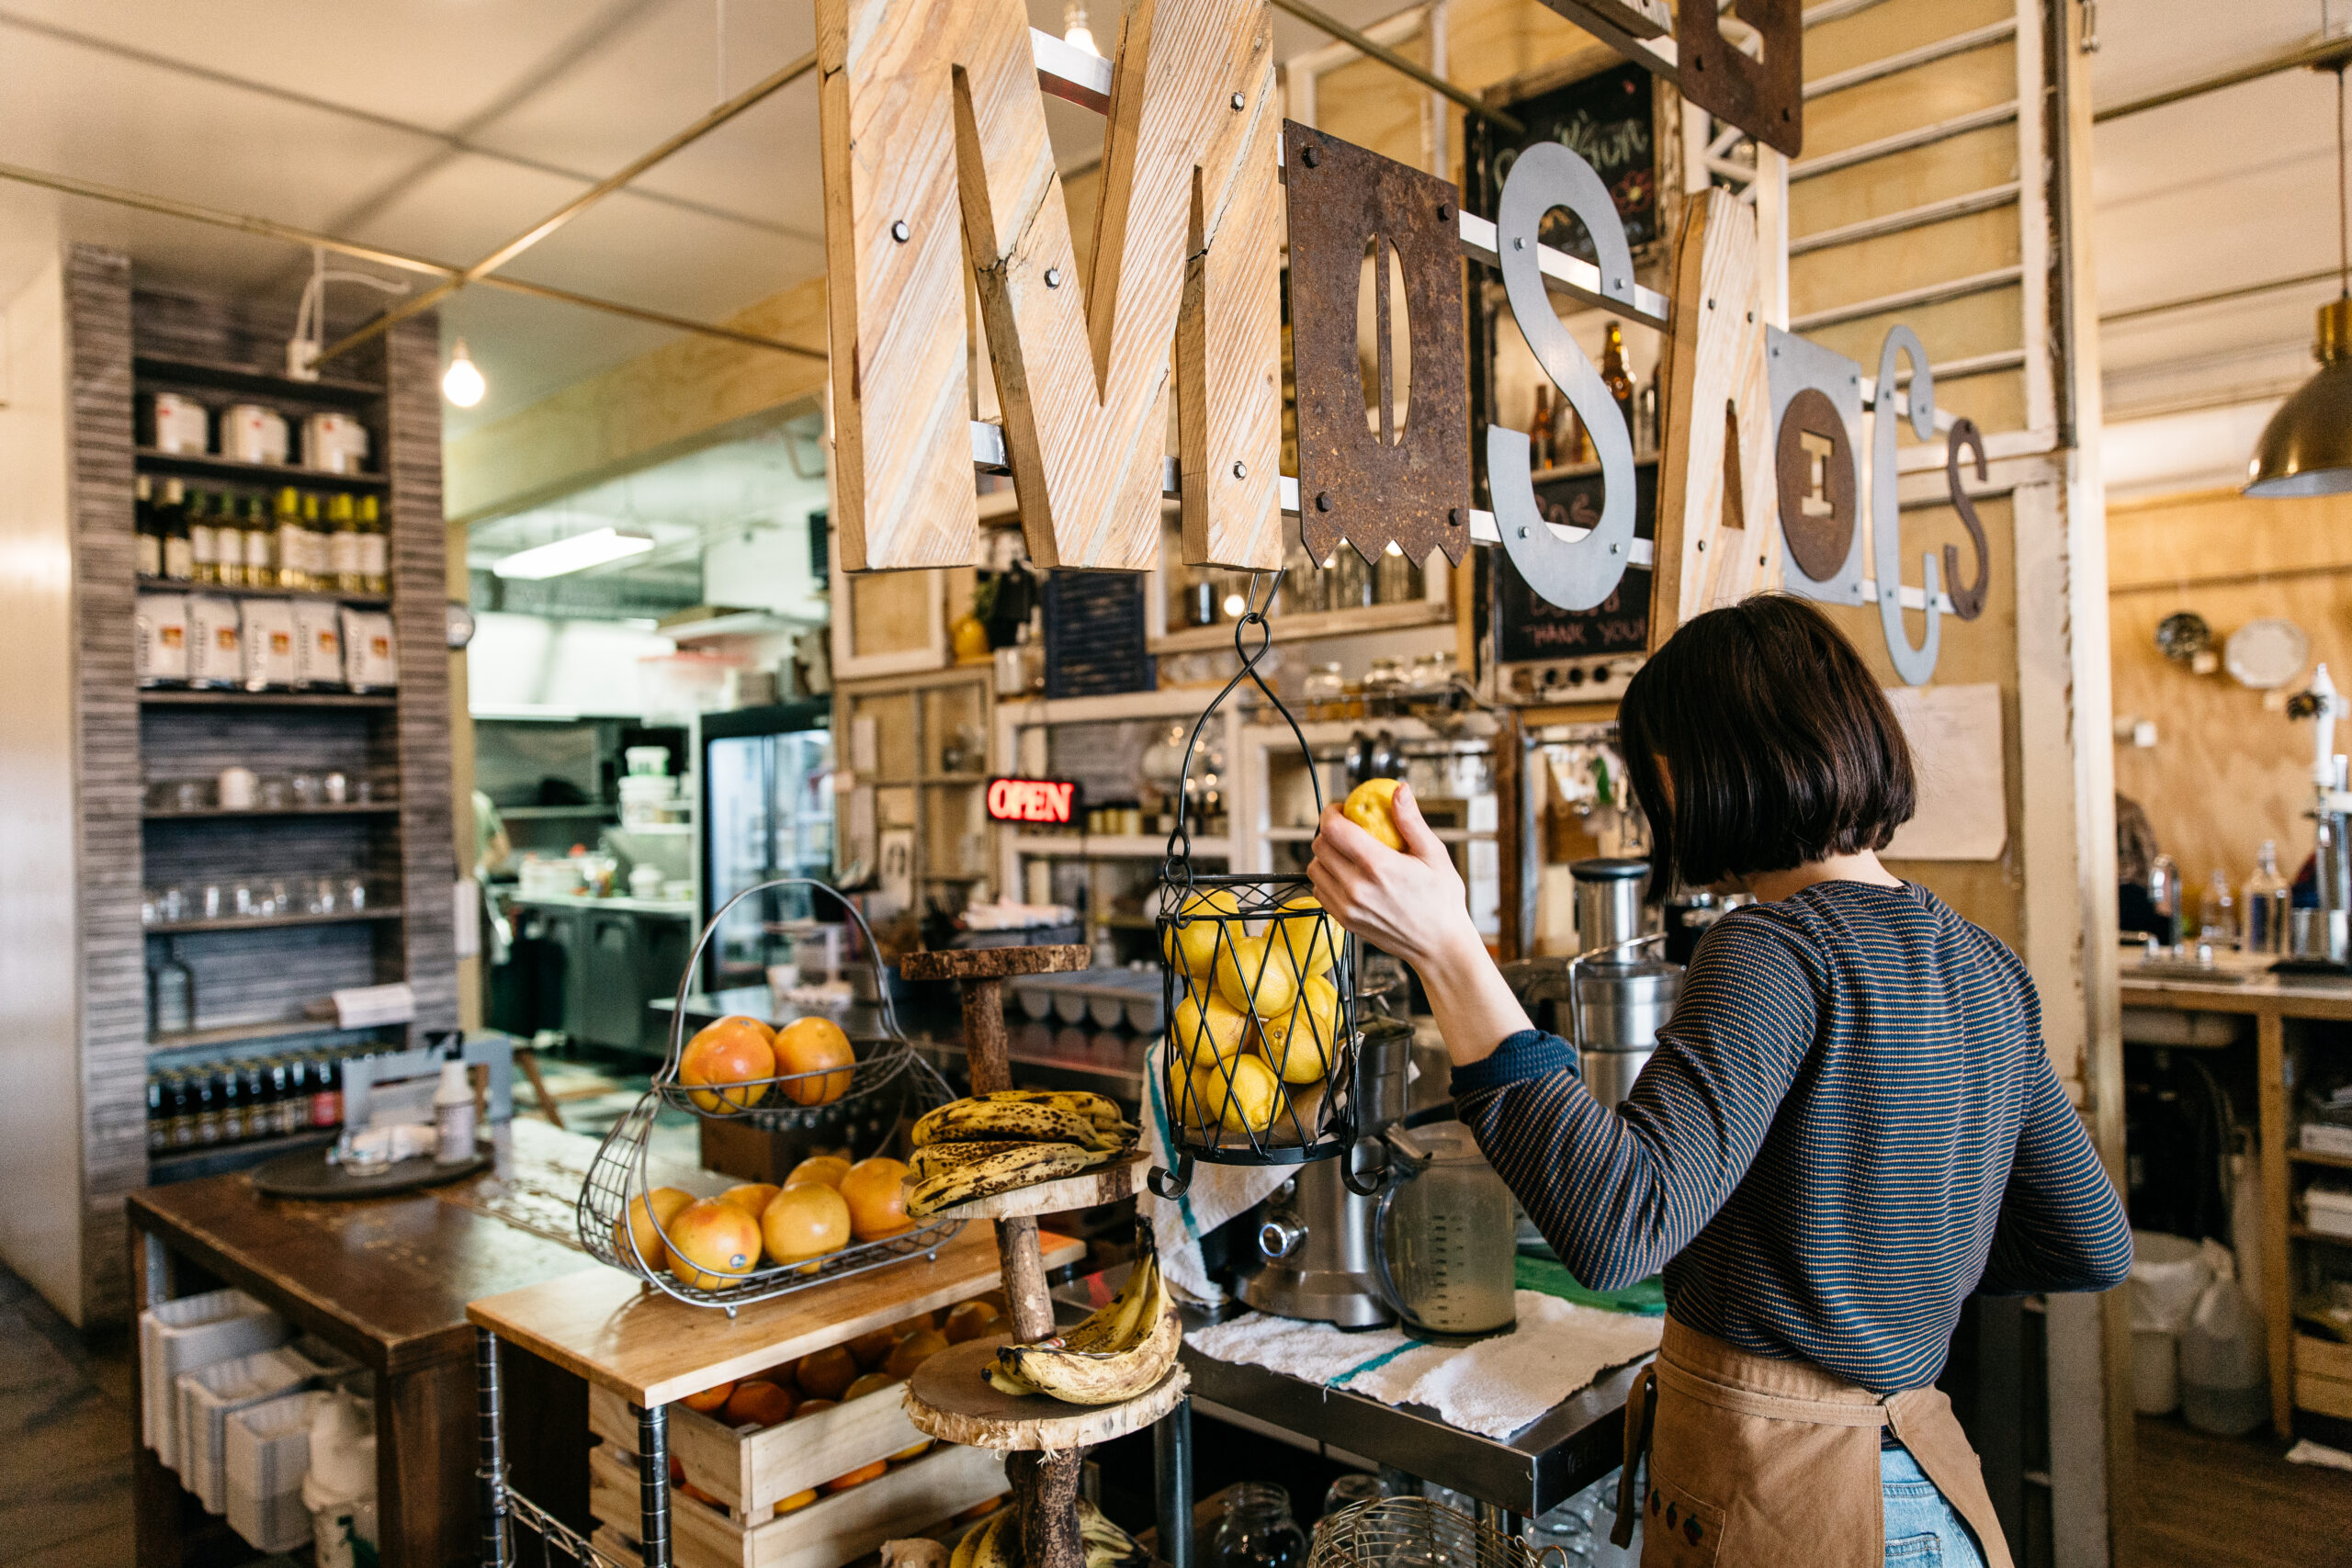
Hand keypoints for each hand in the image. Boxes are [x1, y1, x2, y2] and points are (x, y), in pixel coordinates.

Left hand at [1309, 781, 1533, 1066]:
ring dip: (1326, 855)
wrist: (1439, 945)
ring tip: (1348, 852)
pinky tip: (1349, 875)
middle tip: (1348, 828)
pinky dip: (1328, 878)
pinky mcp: (1345, 920)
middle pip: (1320, 845)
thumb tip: (1399, 790)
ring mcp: (1348, 906)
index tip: (1342, 808)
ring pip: (1315, 868)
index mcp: (1378, 865)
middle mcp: (1357, 887)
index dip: (1332, 812)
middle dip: (1330, 830)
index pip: (1333, 829)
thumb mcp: (1433, 854)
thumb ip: (1410, 820)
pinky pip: (1320, 890)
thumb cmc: (1442, 901)